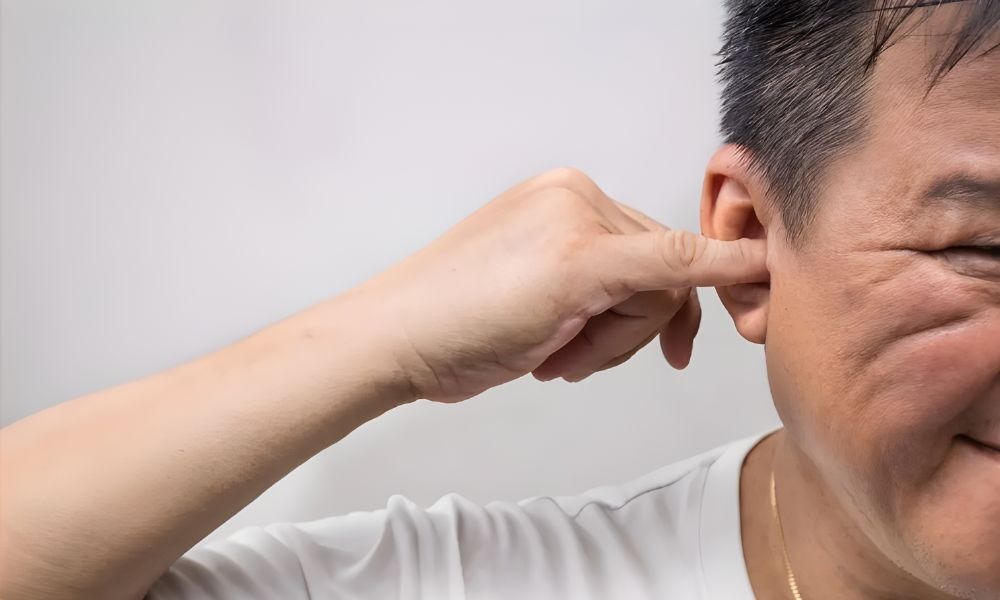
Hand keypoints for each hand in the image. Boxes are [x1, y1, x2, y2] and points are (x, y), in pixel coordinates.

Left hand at [360, 168, 766, 402]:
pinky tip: (550, 357)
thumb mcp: (575, 279)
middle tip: (579, 354)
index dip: (718, 270)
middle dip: (624, 331)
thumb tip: (732, 254)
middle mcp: (573, 217)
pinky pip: (602, 320)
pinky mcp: (548, 288)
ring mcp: (559, 254)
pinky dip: (587, 347)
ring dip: (601, 345)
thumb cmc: (464, 308)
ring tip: (556, 358)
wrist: (400, 344)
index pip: (670, 248)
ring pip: (629, 309)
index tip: (769, 277)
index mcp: (579, 200)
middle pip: (653, 284)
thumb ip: (660, 263)